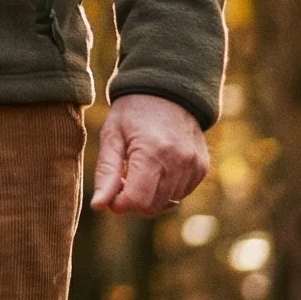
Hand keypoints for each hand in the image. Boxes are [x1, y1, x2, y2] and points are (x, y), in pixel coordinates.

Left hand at [90, 94, 209, 216]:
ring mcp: (194, 167)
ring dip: (148, 196)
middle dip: (132, 201)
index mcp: (153, 153)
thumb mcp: (111, 136)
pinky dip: (164, 190)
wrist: (168, 92)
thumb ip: (106, 173)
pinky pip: (179, 195)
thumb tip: (99, 206)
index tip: (110, 189)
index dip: (118, 203)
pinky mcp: (201, 169)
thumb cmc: (133, 113)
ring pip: (165, 204)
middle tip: (122, 178)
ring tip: (139, 170)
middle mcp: (178, 163)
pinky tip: (156, 169)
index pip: (136, 201)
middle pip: (151, 207)